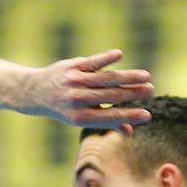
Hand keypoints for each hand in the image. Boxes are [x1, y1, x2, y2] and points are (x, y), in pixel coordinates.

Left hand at [20, 49, 151, 127]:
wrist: (35, 92)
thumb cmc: (65, 108)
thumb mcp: (82, 119)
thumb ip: (106, 122)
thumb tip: (130, 131)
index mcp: (80, 118)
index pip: (110, 117)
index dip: (129, 117)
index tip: (147, 115)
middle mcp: (76, 100)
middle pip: (110, 96)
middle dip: (132, 94)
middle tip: (151, 90)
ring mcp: (74, 81)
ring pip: (105, 78)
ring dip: (127, 76)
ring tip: (145, 76)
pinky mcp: (72, 66)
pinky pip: (92, 62)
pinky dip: (105, 58)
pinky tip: (119, 55)